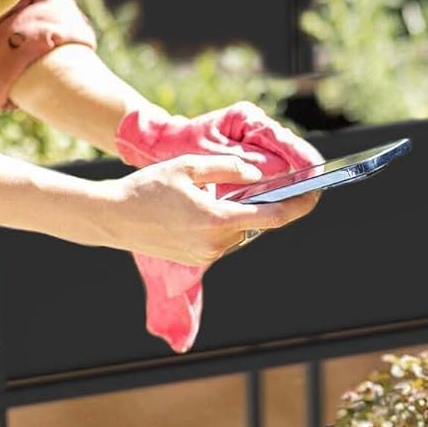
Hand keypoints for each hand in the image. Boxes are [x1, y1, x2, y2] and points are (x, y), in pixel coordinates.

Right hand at [103, 153, 319, 266]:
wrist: (112, 217)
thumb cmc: (148, 188)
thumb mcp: (189, 167)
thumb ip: (228, 168)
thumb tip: (257, 176)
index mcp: (217, 220)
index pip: (274, 217)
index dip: (300, 205)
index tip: (316, 194)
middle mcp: (216, 243)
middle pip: (257, 223)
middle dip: (265, 204)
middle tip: (274, 184)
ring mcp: (206, 255)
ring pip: (239, 230)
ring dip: (240, 213)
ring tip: (223, 192)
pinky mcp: (197, 259)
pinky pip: (223, 238)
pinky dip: (224, 222)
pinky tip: (206, 207)